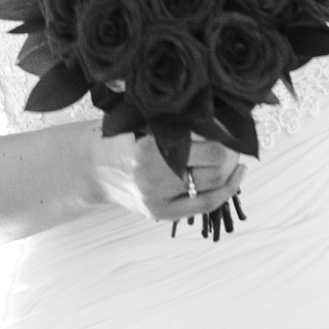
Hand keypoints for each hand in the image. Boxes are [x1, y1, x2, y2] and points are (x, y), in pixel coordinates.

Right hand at [93, 132, 244, 224]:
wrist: (92, 167)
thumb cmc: (120, 136)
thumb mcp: (141, 120)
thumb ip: (173, 120)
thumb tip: (217, 115)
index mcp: (149, 150)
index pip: (207, 149)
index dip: (226, 140)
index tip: (231, 129)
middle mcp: (154, 178)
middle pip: (213, 170)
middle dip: (231, 156)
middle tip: (237, 144)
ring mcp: (158, 199)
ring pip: (212, 190)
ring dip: (230, 174)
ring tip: (237, 160)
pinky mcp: (161, 213)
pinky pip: (202, 206)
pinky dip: (224, 193)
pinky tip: (233, 179)